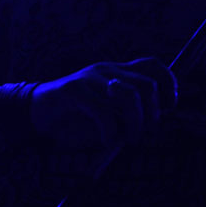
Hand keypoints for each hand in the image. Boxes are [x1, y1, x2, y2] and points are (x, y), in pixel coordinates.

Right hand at [29, 57, 177, 150]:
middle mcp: (107, 70)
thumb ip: (127, 113)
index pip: (153, 65)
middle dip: (152, 114)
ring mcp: (90, 78)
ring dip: (134, 123)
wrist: (36, 113)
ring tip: (128, 138)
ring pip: (128, 96)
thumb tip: (154, 124)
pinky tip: (107, 140)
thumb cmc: (75, 117)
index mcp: (117, 71)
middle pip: (147, 85)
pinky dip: (110, 131)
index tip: (169, 108)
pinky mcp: (73, 90)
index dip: (169, 84)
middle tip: (143, 133)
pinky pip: (103, 111)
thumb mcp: (107, 112)